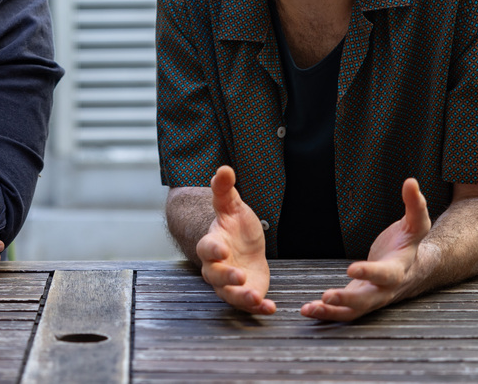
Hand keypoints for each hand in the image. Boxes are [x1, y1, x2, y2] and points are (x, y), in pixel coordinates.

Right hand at [196, 166, 275, 314]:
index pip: (206, 248)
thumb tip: (224, 168)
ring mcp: (230, 283)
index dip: (213, 249)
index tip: (222, 250)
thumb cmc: (235, 226)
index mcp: (213, 243)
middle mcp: (217, 267)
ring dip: (240, 297)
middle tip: (239, 276)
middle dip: (226, 277)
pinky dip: (258, 308)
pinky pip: (248, 305)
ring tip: (255, 298)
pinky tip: (270, 308)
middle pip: (215, 275)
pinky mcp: (245, 293)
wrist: (243, 246)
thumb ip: (225, 190)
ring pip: (229, 294)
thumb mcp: (233, 206)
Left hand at [301, 178, 430, 321]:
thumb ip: (414, 204)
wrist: (414, 269)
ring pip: (354, 312)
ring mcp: (372, 298)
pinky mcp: (359, 301)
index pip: (385, 273)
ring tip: (310, 309)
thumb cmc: (409, 244)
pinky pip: (344, 313)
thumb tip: (411, 181)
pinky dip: (327, 313)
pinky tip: (308, 310)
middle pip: (368, 300)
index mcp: (398, 269)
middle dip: (348, 300)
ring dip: (332, 312)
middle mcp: (385, 289)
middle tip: (327, 297)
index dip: (370, 272)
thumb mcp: (416, 224)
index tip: (351, 269)